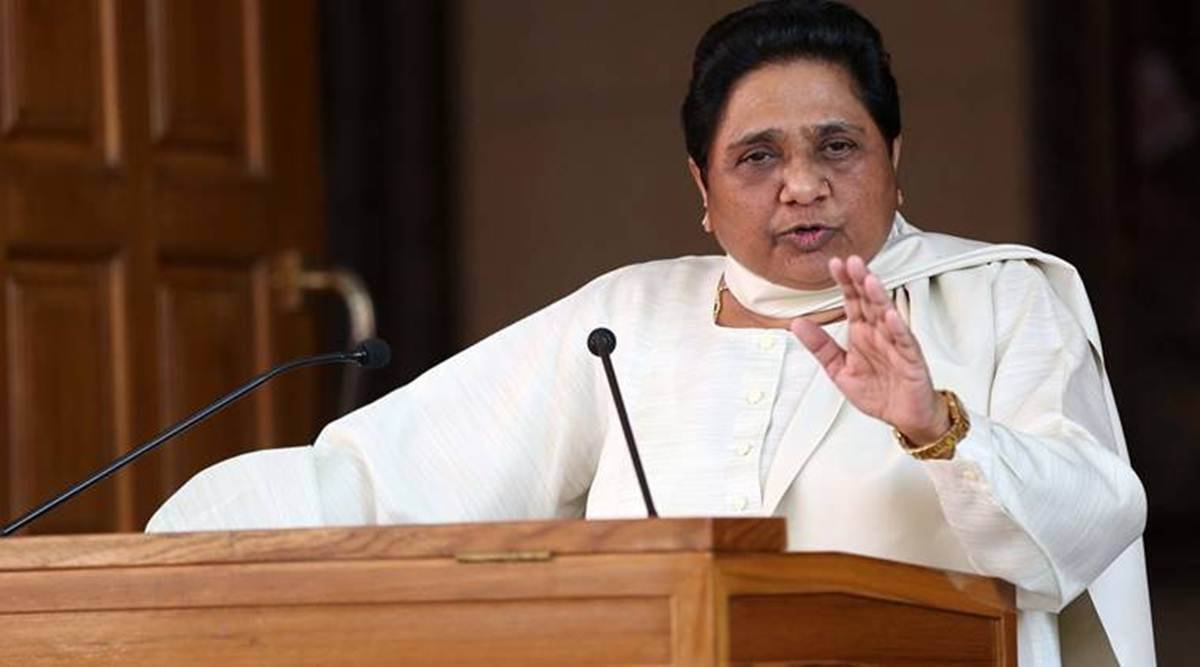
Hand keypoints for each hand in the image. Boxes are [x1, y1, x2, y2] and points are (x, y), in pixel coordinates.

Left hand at [790, 255, 948, 442]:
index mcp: (861, 333)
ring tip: (870, 281)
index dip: (844, 283)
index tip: (834, 264)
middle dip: (861, 281)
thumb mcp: (839, 369)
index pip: (852, 302)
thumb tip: (797, 324)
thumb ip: (820, 346)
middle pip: (869, 302)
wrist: (904, 416)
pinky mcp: (911, 361)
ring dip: (879, 298)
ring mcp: (896, 345)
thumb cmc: (878, 391)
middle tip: (852, 262)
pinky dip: (898, 329)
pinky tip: (890, 316)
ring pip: (887, 316)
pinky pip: (904, 342)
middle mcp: (879, 334)